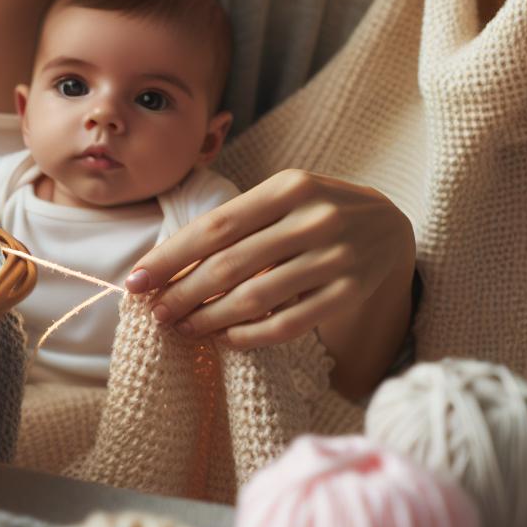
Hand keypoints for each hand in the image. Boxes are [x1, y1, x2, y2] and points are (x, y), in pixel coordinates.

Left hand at [122, 169, 415, 398]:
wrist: (390, 226)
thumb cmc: (317, 211)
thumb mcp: (284, 197)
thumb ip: (236, 221)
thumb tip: (167, 262)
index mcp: (290, 187)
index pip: (215, 227)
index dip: (170, 257)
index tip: (136, 280)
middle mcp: (314, 219)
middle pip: (231, 265)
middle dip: (183, 292)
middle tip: (156, 313)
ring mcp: (336, 257)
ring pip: (257, 297)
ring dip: (210, 318)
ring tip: (183, 327)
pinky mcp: (350, 292)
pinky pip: (290, 323)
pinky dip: (251, 336)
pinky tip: (226, 339)